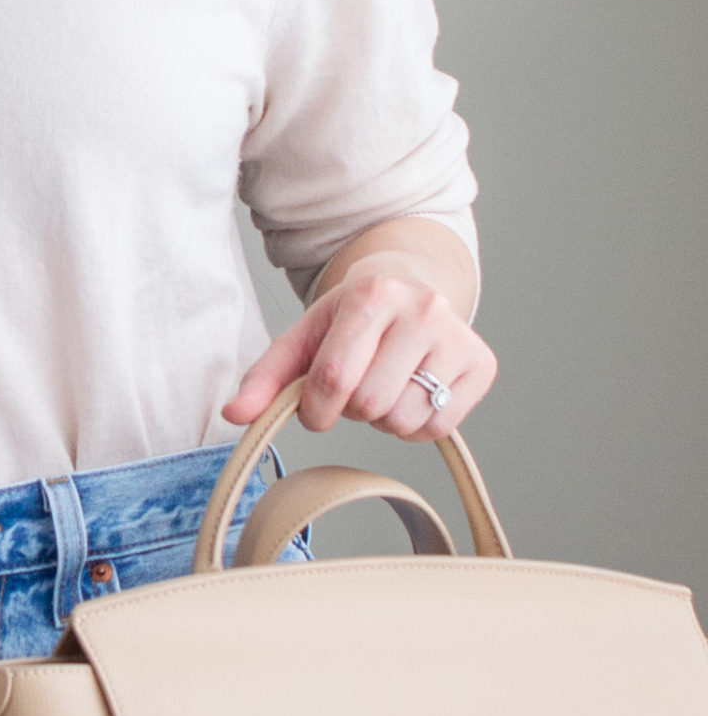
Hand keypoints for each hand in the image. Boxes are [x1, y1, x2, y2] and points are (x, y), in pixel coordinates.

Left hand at [221, 265, 496, 439]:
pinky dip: (415, 426)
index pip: (335, 378)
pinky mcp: (482, 364)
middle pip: (371, 404)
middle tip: (356, 387)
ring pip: (405, 420)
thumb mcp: (303, 337)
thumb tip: (233, 416)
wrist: (409, 287)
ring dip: (383, 420)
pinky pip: (438, 428)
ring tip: (383, 387)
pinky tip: (410, 394)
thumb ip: (265, 378)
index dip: (316, 410)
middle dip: (352, 410)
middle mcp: (423, 309)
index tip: (315, 408)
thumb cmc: (349, 320)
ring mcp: (458, 336)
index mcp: (373, 294)